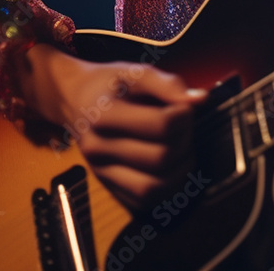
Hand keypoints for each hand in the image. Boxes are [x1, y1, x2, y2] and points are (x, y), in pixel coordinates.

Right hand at [17, 44, 206, 212]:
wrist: (73, 99)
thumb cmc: (109, 83)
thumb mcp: (135, 71)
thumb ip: (168, 84)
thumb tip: (200, 101)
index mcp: (105, 115)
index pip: (161, 125)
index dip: (184, 116)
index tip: (185, 106)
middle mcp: (99, 149)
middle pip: (160, 158)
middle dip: (185, 141)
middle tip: (184, 126)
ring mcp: (101, 172)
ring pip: (152, 189)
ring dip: (179, 170)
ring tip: (182, 148)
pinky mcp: (107, 186)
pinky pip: (143, 201)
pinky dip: (167, 188)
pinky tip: (172, 166)